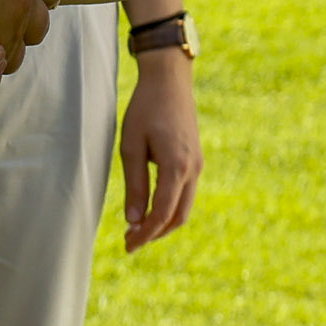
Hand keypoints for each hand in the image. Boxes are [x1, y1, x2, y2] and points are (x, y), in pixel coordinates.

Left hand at [118, 49, 199, 249]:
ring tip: (138, 227)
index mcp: (176, 167)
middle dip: (155, 233)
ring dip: (163, 222)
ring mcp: (197, 165)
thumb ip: (135, 186)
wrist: (170, 80)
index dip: (145, 234)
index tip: (128, 245)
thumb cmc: (145, 109)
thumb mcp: (131, 146)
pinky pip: (186, 193)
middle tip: (130, 241)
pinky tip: (151, 206)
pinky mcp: (196, 159)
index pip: (162, 214)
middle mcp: (193, 170)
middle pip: (178, 217)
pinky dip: (170, 207)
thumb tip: (134, 221)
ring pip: (184, 207)